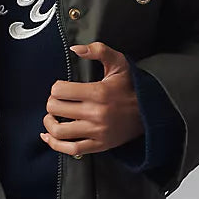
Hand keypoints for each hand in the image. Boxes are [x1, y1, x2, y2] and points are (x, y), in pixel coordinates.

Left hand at [40, 41, 143, 157]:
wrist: (149, 112)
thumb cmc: (131, 87)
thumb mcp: (119, 63)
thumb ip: (98, 50)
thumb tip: (76, 49)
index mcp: (98, 92)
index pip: (59, 91)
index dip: (56, 88)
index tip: (61, 88)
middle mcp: (96, 113)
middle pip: (55, 109)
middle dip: (51, 103)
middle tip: (56, 101)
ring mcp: (97, 132)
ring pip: (59, 131)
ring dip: (49, 123)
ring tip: (51, 118)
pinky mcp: (99, 145)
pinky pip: (71, 149)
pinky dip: (55, 145)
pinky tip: (49, 137)